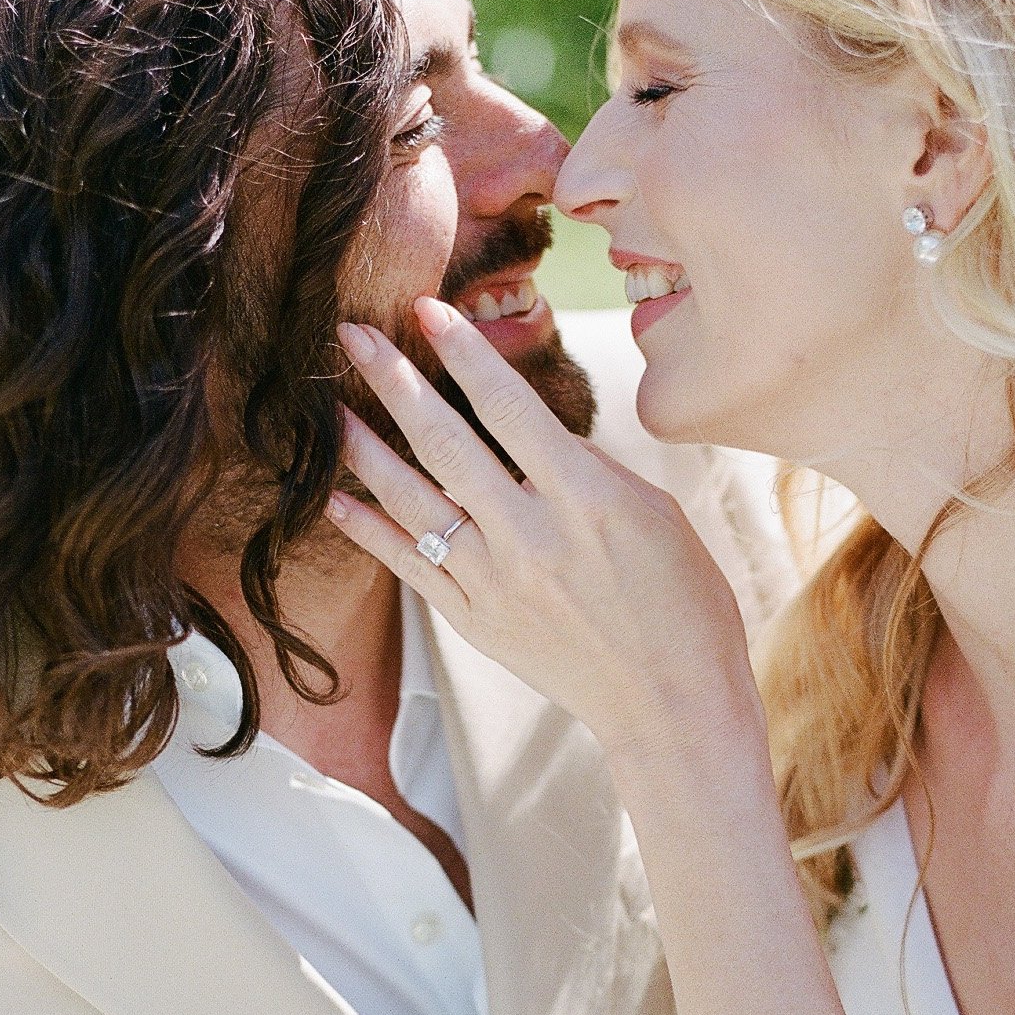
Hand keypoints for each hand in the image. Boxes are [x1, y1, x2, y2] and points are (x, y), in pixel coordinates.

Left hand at [328, 299, 758, 770]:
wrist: (671, 705)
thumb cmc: (683, 604)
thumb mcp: (657, 515)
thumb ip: (591, 468)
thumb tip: (536, 433)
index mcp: (587, 498)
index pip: (510, 408)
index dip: (464, 353)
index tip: (427, 309)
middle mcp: (532, 536)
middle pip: (446, 443)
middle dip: (396, 382)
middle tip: (353, 335)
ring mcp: (496, 583)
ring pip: (414, 502)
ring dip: (366, 450)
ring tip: (331, 410)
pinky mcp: (475, 621)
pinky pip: (410, 566)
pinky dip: (370, 531)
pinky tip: (338, 499)